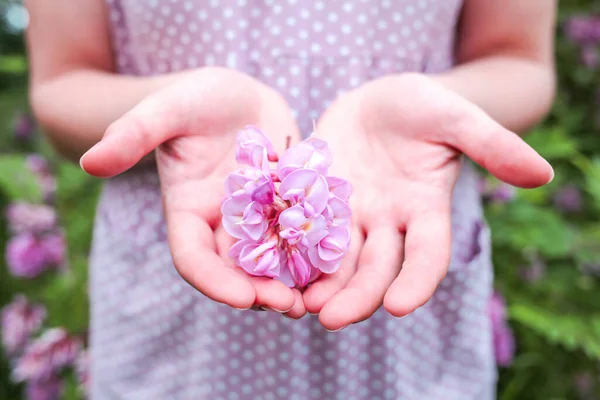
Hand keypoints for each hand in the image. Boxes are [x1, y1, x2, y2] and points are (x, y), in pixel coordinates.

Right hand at [80, 68, 305, 317]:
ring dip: (294, 281)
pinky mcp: (288, 205)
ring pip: (274, 260)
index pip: (193, 258)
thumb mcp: (165, 110)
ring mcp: (258, 217)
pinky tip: (341, 261)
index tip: (242, 298)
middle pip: (238, 270)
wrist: (235, 94)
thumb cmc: (195, 98)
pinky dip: (318, 250)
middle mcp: (222, 223)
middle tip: (290, 307)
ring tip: (321, 296)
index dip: (214, 282)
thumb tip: (89, 163)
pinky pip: (304, 234)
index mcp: (188, 212)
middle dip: (261, 292)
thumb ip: (132, 134)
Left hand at [303, 73, 552, 329]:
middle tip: (331, 319)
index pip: (427, 254)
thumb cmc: (423, 106)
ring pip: (336, 258)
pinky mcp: (316, 201)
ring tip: (298, 304)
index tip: (400, 306)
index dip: (417, 280)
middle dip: (356, 295)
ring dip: (319, 283)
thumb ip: (492, 145)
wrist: (378, 100)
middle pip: (375, 267)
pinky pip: (301, 228)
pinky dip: (288, 248)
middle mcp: (387, 222)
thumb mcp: (457, 118)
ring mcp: (349, 214)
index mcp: (424, 210)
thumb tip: (542, 174)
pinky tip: (270, 266)